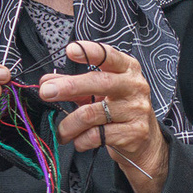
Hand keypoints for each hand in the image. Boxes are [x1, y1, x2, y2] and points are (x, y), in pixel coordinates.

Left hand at [39, 40, 167, 192]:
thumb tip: (46, 82)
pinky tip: (78, 141)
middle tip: (47, 92)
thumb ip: (74, 85)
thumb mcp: (99, 93)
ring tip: (61, 131)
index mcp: (127, 70)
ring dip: (69, 124)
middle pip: (100, 82)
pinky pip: (98, 135)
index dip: (90, 52)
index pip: (109, 56)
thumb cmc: (120, 111)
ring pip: (92, 114)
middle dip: (69, 86)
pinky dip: (81, 140)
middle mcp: (135, 87)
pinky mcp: (134, 132)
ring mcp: (136, 110)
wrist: (146, 142)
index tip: (70, 51)